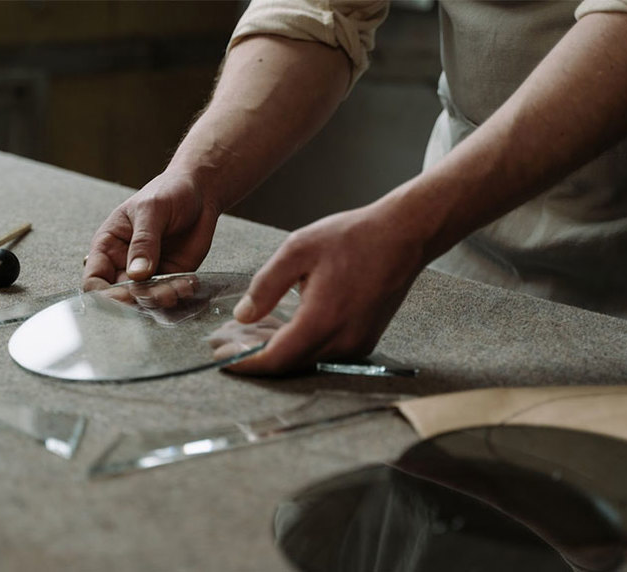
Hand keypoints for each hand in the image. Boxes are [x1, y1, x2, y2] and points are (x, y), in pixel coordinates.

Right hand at [82, 170, 220, 290]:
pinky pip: (170, 294)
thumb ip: (143, 241)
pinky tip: (187, 285)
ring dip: (160, 300)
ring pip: (146, 299)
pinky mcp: (171, 276)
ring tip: (176, 289)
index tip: (124, 295)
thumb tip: (136, 273)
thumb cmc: (168, 191)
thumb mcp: (152, 210)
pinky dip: (178, 294)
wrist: (199, 192)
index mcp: (109, 245)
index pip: (94, 278)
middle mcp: (124, 262)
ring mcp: (148, 272)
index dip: (104, 293)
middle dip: (137, 300)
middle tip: (157, 294)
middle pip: (120, 295)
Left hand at [226, 197, 427, 374]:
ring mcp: (356, 344)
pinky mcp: (363, 340)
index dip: (246, 362)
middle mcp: (342, 340)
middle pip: (289, 363)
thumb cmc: (353, 237)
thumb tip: (242, 315)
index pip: (276, 358)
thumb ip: (266, 286)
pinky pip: (322, 350)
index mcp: (322, 320)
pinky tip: (279, 326)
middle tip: (226, 343)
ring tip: (246, 332)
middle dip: (255, 357)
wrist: (403, 235)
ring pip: (305, 358)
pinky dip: (297, 344)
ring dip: (275, 350)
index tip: (222, 358)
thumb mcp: (297, 250)